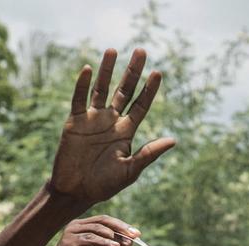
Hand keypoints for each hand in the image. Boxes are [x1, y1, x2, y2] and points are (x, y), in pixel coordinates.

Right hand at [40, 216, 137, 245]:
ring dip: (114, 236)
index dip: (122, 226)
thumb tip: (128, 239)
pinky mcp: (68, 243)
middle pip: (103, 221)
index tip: (138, 234)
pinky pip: (89, 239)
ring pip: (97, 229)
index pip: (106, 221)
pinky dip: (104, 242)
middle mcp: (77, 226)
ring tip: (128, 243)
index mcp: (85, 228)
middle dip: (121, 228)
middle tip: (135, 235)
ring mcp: (71, 233)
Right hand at [49, 48, 175, 208]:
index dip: (149, 89)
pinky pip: (79, 99)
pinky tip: (89, 69)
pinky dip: (83, 85)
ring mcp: (92, 119)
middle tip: (141, 50)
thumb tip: (174, 140)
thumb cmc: (104, 185)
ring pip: (101, 89)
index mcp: (126, 132)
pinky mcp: (74, 122)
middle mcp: (111, 121)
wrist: (76, 192)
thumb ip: (149, 153)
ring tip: (113, 50)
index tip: (158, 72)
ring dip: (107, 70)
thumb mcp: (130, 170)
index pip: (141, 105)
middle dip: (132, 72)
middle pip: (124, 91)